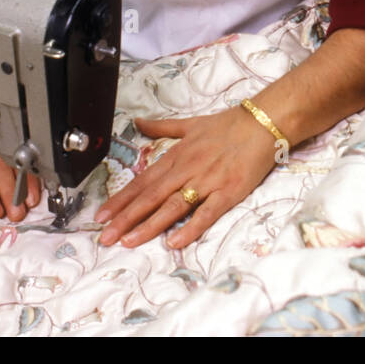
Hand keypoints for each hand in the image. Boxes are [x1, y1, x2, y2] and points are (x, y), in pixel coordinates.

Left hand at [95, 106, 278, 249]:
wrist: (262, 122)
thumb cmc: (228, 124)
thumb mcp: (190, 123)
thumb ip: (162, 126)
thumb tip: (138, 122)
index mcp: (177, 155)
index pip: (143, 181)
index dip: (121, 199)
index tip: (102, 215)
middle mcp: (187, 169)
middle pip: (151, 196)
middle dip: (126, 217)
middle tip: (106, 236)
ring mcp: (207, 181)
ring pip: (172, 206)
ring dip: (149, 225)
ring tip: (129, 241)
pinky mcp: (228, 192)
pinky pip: (206, 213)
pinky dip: (190, 228)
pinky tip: (174, 241)